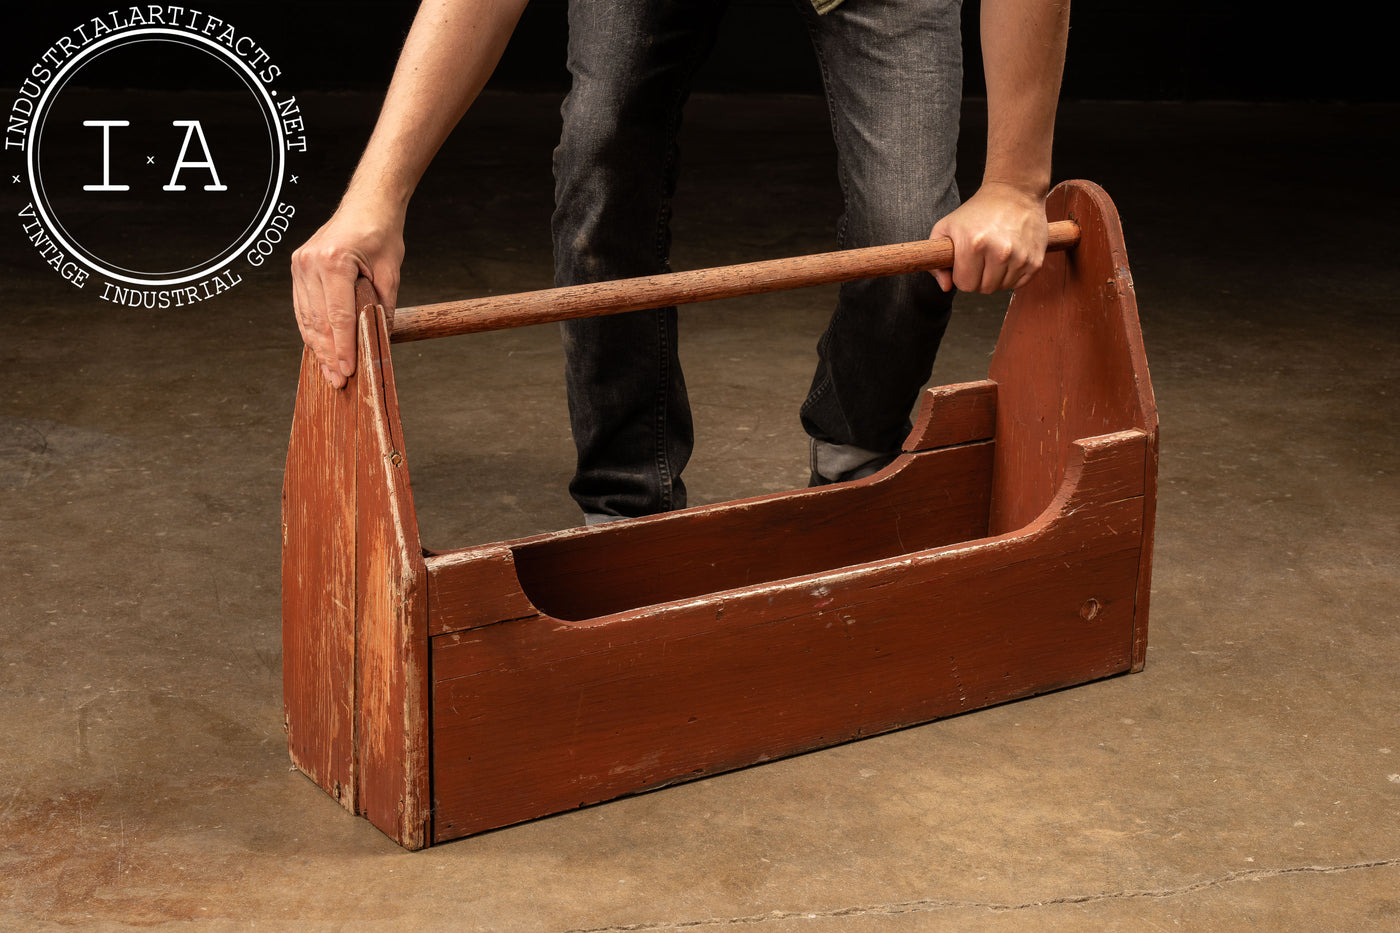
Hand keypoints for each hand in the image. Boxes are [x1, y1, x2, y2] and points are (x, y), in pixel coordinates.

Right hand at [290, 199, 404, 388]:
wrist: (368, 205)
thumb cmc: (382, 234)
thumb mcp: (390, 273)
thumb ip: (382, 309)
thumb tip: (378, 343)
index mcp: (334, 262)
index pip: (338, 317)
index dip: (343, 348)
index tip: (348, 371)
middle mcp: (310, 264)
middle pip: (318, 321)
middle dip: (328, 354)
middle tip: (338, 381)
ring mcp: (300, 264)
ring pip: (306, 317)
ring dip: (317, 347)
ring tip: (328, 371)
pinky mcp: (298, 267)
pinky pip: (303, 306)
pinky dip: (310, 329)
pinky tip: (319, 348)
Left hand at [929, 182, 1048, 293]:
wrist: (1015, 191)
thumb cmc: (977, 211)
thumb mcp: (946, 228)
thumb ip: (937, 262)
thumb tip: (946, 288)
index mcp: (973, 244)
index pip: (964, 284)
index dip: (962, 275)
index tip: (966, 262)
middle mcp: (999, 252)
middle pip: (983, 289)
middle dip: (979, 277)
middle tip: (981, 257)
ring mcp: (1020, 257)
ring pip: (1001, 288)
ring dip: (996, 276)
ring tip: (996, 254)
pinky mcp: (1035, 260)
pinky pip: (1019, 284)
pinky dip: (1013, 275)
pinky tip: (1010, 256)